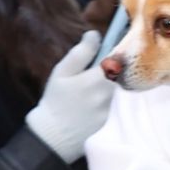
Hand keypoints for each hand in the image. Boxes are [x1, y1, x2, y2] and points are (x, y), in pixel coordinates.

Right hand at [24, 31, 113, 162]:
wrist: (53, 135)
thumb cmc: (55, 99)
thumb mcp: (62, 72)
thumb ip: (81, 53)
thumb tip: (94, 35)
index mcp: (96, 80)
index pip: (116, 60)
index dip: (115, 51)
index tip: (110, 46)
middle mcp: (106, 95)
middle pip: (115, 74)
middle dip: (105, 70)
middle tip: (88, 71)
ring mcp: (108, 108)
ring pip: (111, 88)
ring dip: (102, 85)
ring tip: (82, 90)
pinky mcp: (107, 119)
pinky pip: (108, 102)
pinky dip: (99, 99)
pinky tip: (84, 103)